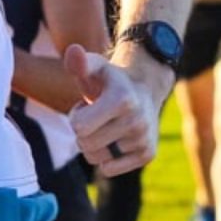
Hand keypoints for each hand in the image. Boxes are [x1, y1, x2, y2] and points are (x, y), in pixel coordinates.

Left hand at [67, 44, 159, 176]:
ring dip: (94, 144)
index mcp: (122, 100)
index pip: (78, 127)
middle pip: (85, 145)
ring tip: (106, 126)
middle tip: (97, 117)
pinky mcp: (147, 154)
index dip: (76, 116)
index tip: (88, 105)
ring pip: (97, 158)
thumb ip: (79, 62)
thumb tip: (73, 51)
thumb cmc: (110, 80)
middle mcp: (137, 120)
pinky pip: (110, 169)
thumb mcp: (95, 68)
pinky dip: (107, 158)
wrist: (144, 90)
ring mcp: (144, 139)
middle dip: (84, 132)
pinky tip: (115, 139)